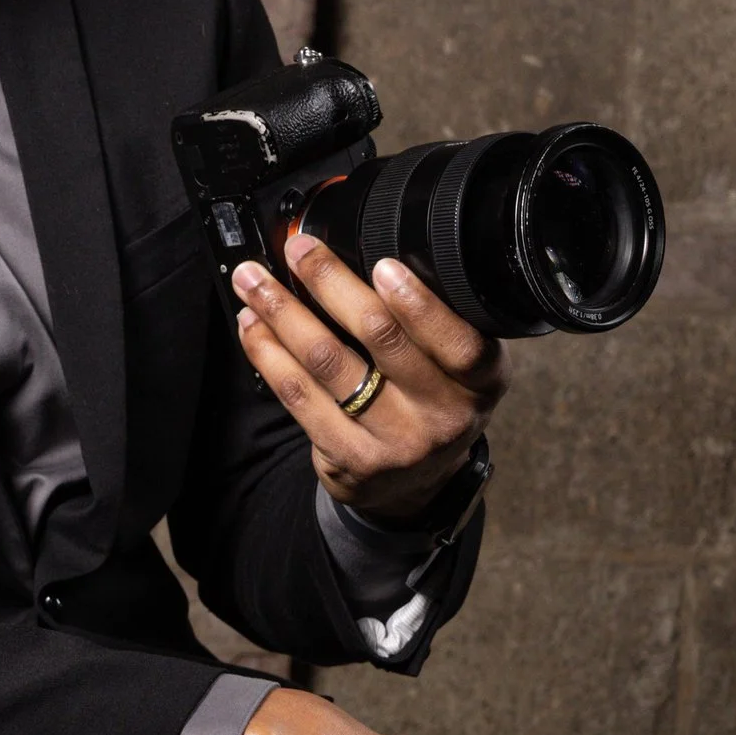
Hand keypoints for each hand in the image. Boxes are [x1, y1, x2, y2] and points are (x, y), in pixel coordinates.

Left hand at [232, 235, 506, 525]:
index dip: (418, 304)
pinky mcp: (350, 459)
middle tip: (298, 249)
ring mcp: (396, 443)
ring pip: (329, 363)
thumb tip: (367, 252)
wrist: (415, 484)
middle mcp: (444, 416)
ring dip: (284, 313)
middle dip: (331, 283)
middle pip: (381, 340)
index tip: (382, 264)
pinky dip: (269, 354)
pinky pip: (299, 397)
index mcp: (482, 381)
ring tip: (253, 280)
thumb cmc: (434, 401)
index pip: (457, 342)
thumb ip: (434, 323)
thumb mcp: (460, 365)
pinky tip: (254, 326)